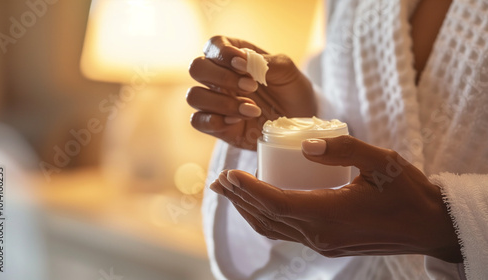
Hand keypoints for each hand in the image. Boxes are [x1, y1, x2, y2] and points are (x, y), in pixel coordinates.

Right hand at [187, 36, 315, 149]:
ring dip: (222, 102)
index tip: (243, 65)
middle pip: (197, 67)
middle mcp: (219, 77)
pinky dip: (215, 121)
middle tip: (252, 87)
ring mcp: (215, 102)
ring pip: (194, 96)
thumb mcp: (287, 72)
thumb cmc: (292, 91)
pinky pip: (198, 121)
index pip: (213, 45)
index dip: (223, 53)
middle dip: (221, 77)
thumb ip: (266, 63)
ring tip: (252, 109)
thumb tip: (241, 62)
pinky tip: (239, 121)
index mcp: (234, 57)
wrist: (299, 123)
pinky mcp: (217, 126)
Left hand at [209, 135, 462, 262]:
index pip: (275, 202)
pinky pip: (287, 233)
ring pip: (274, 228)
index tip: (228, 173)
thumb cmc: (409, 192)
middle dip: (240, 199)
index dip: (248, 189)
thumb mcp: (381, 162)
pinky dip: (268, 218)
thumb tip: (305, 145)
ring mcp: (323, 243)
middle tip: (218, 182)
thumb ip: (343, 149)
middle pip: (267, 217)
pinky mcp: (328, 244)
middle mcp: (320, 235)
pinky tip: (262, 205)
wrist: (430, 227)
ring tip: (230, 193)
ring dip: (249, 210)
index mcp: (330, 215)